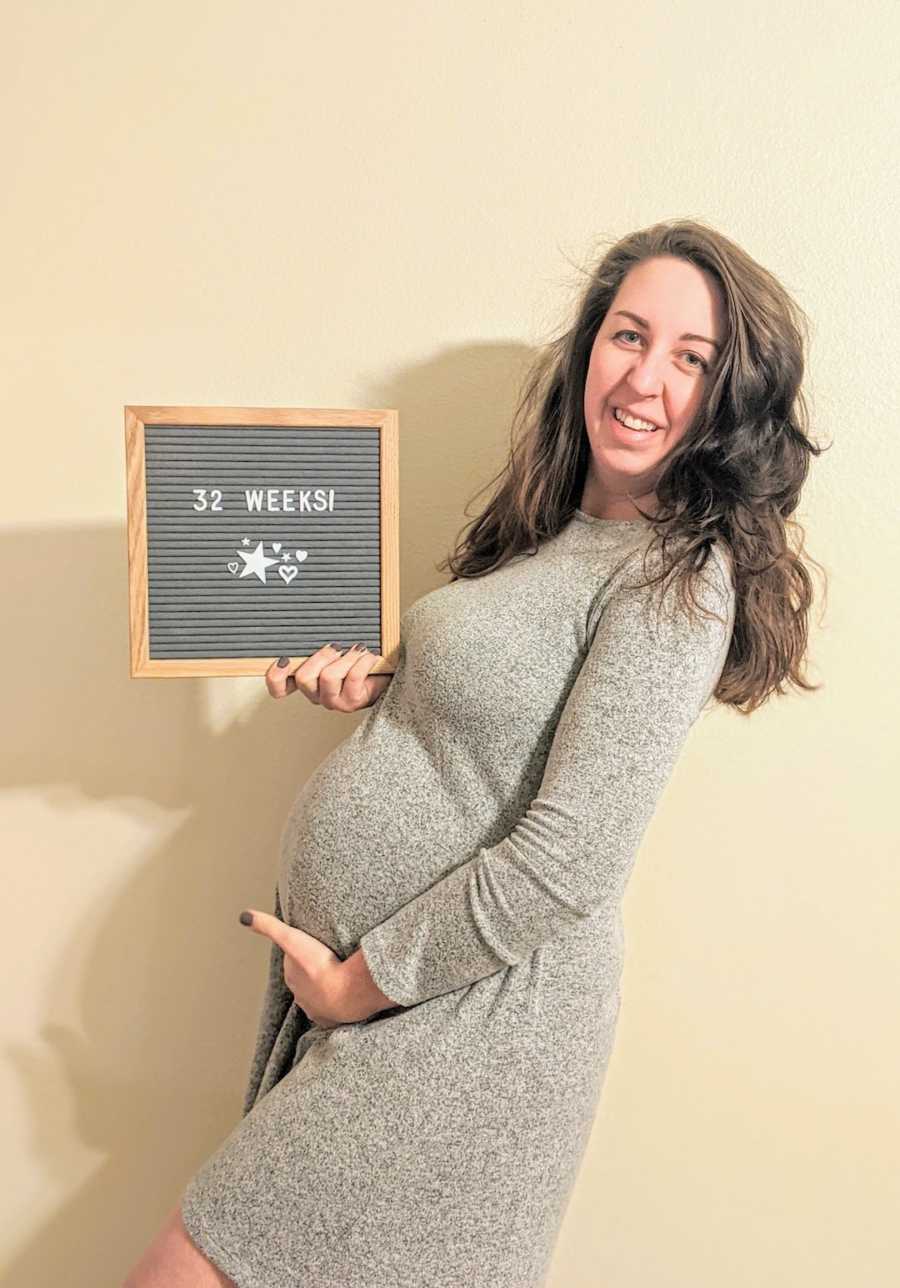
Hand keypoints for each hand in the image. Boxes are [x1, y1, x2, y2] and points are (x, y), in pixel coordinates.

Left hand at [239, 909, 350, 1028]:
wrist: (346, 992)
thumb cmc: (319, 965)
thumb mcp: (291, 938)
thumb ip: (269, 926)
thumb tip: (245, 916)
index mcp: (292, 977)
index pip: (293, 964)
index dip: (301, 954)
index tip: (310, 947)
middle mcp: (301, 995)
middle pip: (305, 981)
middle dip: (312, 972)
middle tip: (326, 960)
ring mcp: (317, 1008)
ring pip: (318, 997)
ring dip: (325, 988)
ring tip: (337, 977)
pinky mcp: (332, 1018)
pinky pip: (332, 1011)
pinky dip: (335, 1004)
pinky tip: (343, 997)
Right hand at [265, 643, 391, 711]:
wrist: (388, 673)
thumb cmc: (356, 659)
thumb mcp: (333, 649)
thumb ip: (316, 642)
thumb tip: (308, 615)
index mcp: (306, 682)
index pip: (279, 688)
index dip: (276, 677)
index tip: (284, 659)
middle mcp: (316, 695)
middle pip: (304, 678)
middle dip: (321, 656)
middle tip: (336, 646)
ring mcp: (334, 701)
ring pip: (328, 677)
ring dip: (346, 658)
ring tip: (358, 649)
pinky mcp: (352, 702)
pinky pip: (352, 678)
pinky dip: (362, 662)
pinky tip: (369, 656)